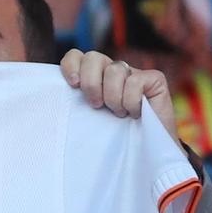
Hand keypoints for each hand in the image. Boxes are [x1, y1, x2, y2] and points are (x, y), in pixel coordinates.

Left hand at [60, 48, 176, 136]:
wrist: (146, 156)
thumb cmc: (114, 140)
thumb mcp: (88, 120)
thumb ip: (76, 103)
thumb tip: (57, 93)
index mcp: (95, 77)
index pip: (76, 56)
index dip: (71, 65)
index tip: (73, 85)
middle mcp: (113, 72)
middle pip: (93, 57)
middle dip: (91, 83)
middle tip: (96, 105)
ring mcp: (135, 73)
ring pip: (115, 69)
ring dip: (114, 98)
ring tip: (120, 115)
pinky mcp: (154, 79)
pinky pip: (135, 81)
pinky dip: (132, 103)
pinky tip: (137, 114)